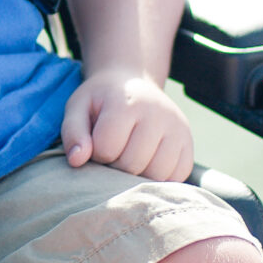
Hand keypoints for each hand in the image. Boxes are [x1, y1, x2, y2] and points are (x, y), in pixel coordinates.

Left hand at [61, 66, 191, 181]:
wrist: (133, 83)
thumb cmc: (102, 101)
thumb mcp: (78, 108)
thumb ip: (73, 133)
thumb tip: (77, 160)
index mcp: (127, 102)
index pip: (107, 148)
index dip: (95, 153)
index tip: (97, 143)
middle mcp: (158, 113)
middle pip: (132, 164)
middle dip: (115, 166)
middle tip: (113, 153)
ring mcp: (178, 128)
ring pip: (156, 175)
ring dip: (137, 176)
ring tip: (129, 159)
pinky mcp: (189, 143)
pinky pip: (176, 177)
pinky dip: (159, 179)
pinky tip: (146, 164)